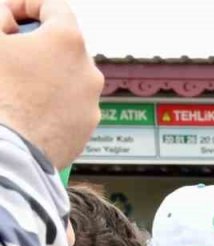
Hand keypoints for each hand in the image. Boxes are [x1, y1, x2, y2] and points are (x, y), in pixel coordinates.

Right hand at [0, 0, 102, 167]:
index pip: (54, 5)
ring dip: (44, 75)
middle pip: (63, 45)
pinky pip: (68, 106)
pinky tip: (26, 109)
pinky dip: (50, 102)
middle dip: (36, 43)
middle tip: (9, 51)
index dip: (26, 4)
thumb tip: (7, 16)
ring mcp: (91, 103)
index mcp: (68, 40)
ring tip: (15, 86)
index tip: (7, 15)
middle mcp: (89, 70)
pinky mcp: (86, 129)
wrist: (8, 150)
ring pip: (67, 78)